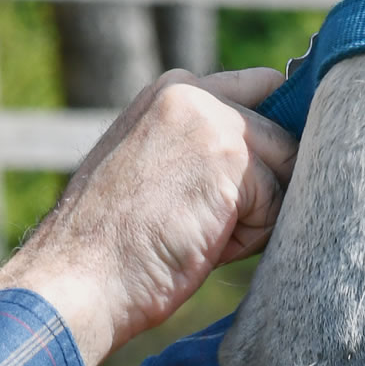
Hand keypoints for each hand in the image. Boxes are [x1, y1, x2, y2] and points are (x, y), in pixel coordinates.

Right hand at [0, 67, 298, 365]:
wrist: (78, 276)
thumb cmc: (113, 244)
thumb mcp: (156, 168)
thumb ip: (203, 146)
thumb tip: (278, 155)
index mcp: (171, 91)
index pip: (261, 89)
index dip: (271, 137)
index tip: (252, 182)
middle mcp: (192, 91)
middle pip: (283, 130)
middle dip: (271, 178)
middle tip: (216, 217)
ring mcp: (211, 119)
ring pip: (286, 168)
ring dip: (257, 214)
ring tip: (199, 233)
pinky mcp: (230, 157)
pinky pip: (277, 203)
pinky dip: (250, 238)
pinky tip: (202, 244)